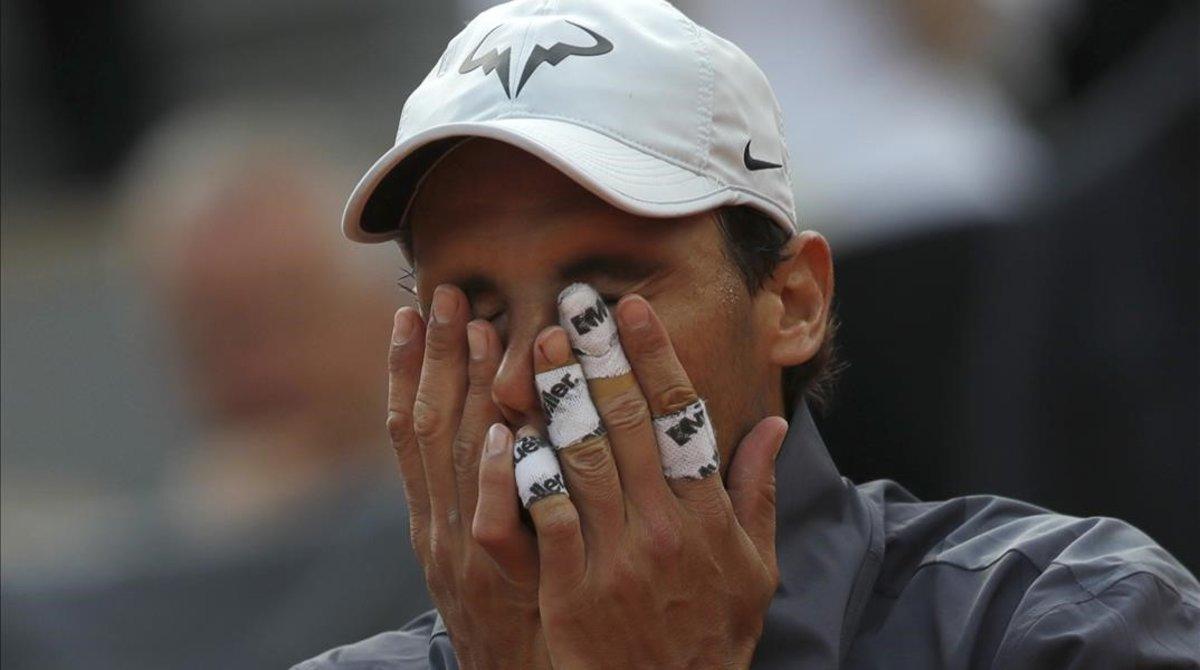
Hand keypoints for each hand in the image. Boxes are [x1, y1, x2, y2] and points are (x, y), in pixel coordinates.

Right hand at [387, 285, 549, 668]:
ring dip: (465, 394)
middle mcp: (434, 524)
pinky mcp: (499, 579)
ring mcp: (462, 550)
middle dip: (435, 359)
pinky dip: (492, 475)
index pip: (407, 427)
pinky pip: (491, 521)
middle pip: (427, 428)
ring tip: (478, 328)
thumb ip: (487, 485)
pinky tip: (500, 431)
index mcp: (428, 513)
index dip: (406, 368)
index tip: (410, 310)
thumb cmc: (513, 601)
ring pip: (455, 461)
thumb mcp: (482, 545)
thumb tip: (502, 416)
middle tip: (448, 294)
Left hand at [521, 292, 785, 667]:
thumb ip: (757, 493)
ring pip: (581, 457)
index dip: (654, 357)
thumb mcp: (754, 568)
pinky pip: (542, 516)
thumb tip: (772, 427)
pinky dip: (523, 470)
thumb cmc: (711, 634)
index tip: (631, 309)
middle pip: (626, 422)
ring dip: (556, 395)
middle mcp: (663, 526)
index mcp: (707, 515)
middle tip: (572, 305)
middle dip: (597, 356)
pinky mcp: (569, 588)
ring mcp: (614, 557)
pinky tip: (507, 427)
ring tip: (536, 345)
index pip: (680, 417)